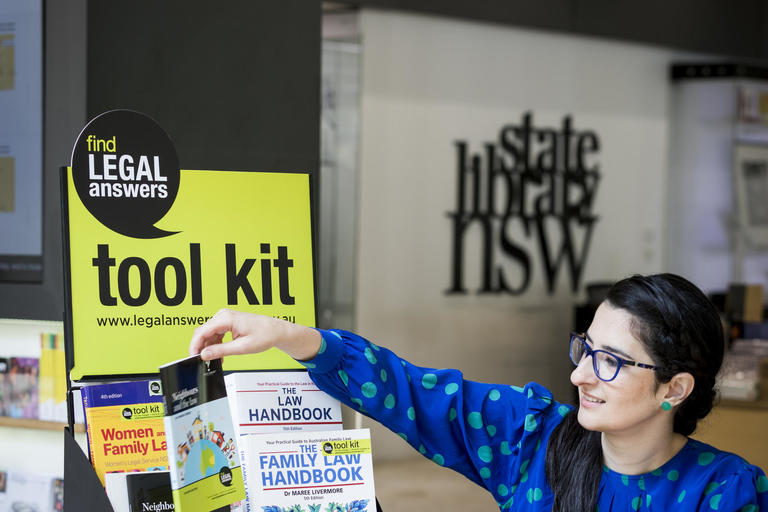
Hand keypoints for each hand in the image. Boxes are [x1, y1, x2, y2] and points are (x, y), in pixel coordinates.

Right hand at [188, 309, 321, 361]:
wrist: (275, 331)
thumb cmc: (264, 335)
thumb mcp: (242, 347)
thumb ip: (221, 351)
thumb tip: (205, 355)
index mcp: (226, 318)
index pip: (201, 332)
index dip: (194, 346)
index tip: (192, 358)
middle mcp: (223, 315)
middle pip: (202, 332)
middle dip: (201, 348)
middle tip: (203, 363)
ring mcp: (225, 318)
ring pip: (208, 334)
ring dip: (209, 348)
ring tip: (215, 361)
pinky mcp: (227, 322)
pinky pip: (215, 334)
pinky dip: (215, 345)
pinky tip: (220, 355)